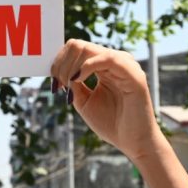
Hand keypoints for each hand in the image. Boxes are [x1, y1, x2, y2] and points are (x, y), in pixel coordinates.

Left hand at [50, 40, 161, 160]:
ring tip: (68, 86)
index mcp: (103, 66)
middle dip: (61, 65)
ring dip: (70, 67)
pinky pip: (108, 58)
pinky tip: (78, 79)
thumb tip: (59, 71)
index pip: (76, 49)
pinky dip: (87, 66)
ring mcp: (124, 66)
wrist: (132, 142)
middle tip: (58, 86)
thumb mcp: (83, 101)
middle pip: (79, 46)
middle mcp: (114, 62)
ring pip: (88, 49)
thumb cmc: (111, 123)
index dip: (59, 62)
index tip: (53, 84)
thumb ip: (73, 84)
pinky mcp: (134, 75)